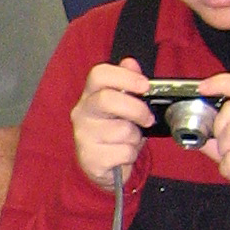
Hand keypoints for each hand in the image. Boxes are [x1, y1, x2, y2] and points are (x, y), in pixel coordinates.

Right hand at [71, 56, 153, 190]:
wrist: (101, 166)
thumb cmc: (113, 132)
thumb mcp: (122, 104)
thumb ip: (126, 83)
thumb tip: (130, 63)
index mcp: (90, 95)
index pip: (99, 74)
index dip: (125, 76)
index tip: (145, 85)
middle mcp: (82, 113)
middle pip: (107, 100)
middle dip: (136, 109)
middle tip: (147, 118)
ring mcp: (83, 136)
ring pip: (122, 131)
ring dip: (134, 138)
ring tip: (128, 140)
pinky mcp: (90, 159)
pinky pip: (123, 153)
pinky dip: (130, 155)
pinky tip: (122, 155)